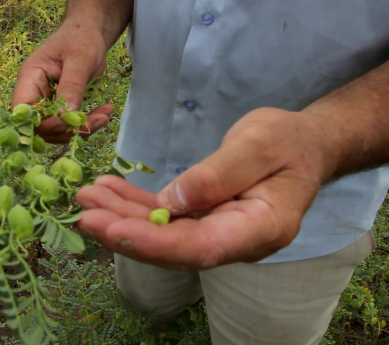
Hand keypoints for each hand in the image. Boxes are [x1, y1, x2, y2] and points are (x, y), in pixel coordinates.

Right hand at [12, 20, 113, 142]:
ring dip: (79, 129)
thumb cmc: (80, 38)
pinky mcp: (59, 106)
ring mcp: (46, 101)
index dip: (41, 123)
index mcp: (30, 77)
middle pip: (39, 126)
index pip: (23, 111)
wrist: (89, 32)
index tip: (68, 121)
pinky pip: (67, 124)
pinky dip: (85, 124)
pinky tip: (104, 113)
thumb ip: (71, 86)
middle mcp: (34, 92)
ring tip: (104, 116)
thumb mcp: (80, 59)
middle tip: (97, 121)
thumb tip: (64, 115)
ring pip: (55, 129)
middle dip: (67, 128)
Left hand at [75, 108, 332, 269]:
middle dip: (125, 232)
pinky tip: (106, 190)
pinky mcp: (202, 218)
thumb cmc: (289, 141)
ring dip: (121, 217)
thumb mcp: (259, 145)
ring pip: (163, 232)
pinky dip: (133, 204)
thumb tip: (173, 202)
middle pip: (175, 247)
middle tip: (85, 215)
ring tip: (86, 198)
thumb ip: (217, 175)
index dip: (155, 243)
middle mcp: (236, 240)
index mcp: (262, 228)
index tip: (114, 230)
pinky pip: (164, 215)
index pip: (202, 246)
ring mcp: (218, 232)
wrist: (303, 144)